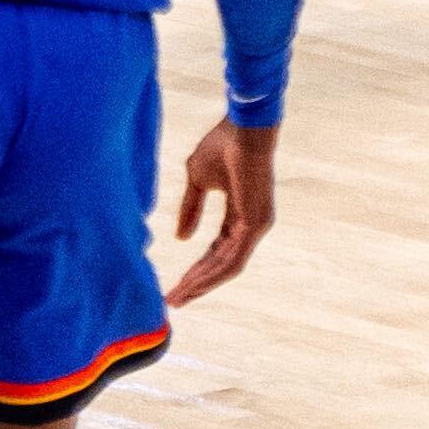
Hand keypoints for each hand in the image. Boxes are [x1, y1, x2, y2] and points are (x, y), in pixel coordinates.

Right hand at [166, 113, 275, 301]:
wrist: (242, 127)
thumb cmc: (222, 145)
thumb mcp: (197, 180)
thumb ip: (190, 209)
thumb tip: (180, 238)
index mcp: (239, 214)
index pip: (217, 251)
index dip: (196, 269)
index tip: (175, 285)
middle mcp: (250, 225)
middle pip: (220, 264)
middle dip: (195, 283)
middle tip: (172, 300)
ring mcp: (256, 225)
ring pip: (226, 267)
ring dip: (200, 283)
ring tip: (177, 297)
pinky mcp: (256, 224)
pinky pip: (233, 259)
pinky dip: (212, 274)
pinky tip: (192, 284)